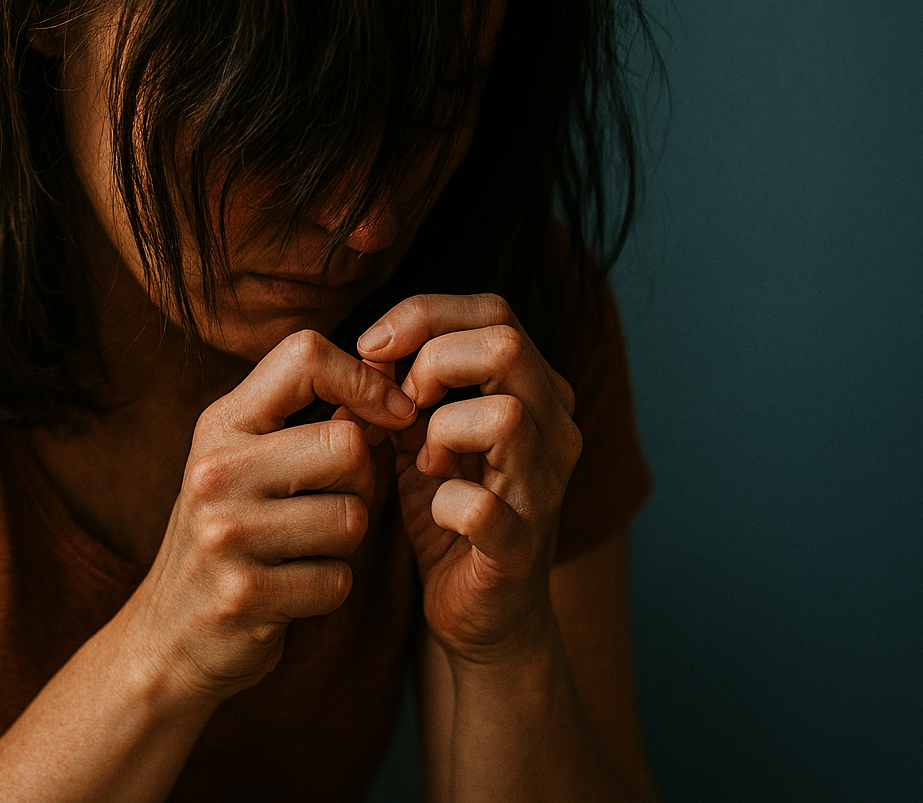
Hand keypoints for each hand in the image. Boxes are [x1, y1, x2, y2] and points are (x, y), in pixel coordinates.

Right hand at [122, 329, 416, 703]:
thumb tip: (396, 380)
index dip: (365, 379)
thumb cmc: (228, 536)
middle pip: (348, 446)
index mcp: (221, 424)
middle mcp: (216, 470)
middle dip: (360, 484)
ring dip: (344, 545)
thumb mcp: (248, 462)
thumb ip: (309, 419)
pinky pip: (338, 581)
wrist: (167, 635)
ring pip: (352, 518)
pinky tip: (289, 591)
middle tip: (327, 506)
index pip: (306, 355)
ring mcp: (225, 532)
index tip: (391, 414)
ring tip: (300, 551)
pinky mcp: (244, 593)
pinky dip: (328, 590)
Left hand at [355, 294, 581, 663]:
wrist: (477, 612)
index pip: (493, 311)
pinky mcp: (520, 550)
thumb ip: (404, 385)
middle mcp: (556, 429)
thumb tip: (366, 348)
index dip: (424, 316)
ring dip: (442, 428)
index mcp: (536, 390)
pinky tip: (434, 510)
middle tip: (400, 404)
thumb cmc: (449, 508)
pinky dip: (445, 502)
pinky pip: (483, 507)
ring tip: (422, 459)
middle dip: (434, 362)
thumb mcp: (423, 432)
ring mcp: (544, 489)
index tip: (371, 349)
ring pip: (506, 415)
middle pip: (507, 344)